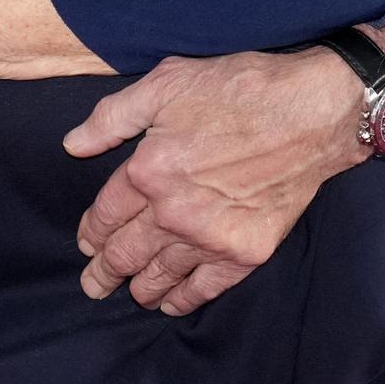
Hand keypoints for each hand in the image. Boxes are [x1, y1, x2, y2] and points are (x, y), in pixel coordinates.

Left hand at [61, 47, 367, 314]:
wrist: (312, 111)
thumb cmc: (240, 87)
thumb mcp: (168, 81)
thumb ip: (113, 116)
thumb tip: (72, 145)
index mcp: (147, 171)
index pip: (105, 215)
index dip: (91, 233)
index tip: (87, 242)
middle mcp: (172, 212)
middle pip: (125, 253)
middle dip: (104, 272)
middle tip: (94, 284)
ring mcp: (209, 237)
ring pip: (159, 275)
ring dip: (138, 288)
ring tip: (129, 294)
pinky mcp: (244, 252)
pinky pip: (203, 289)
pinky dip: (182, 299)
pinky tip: (171, 302)